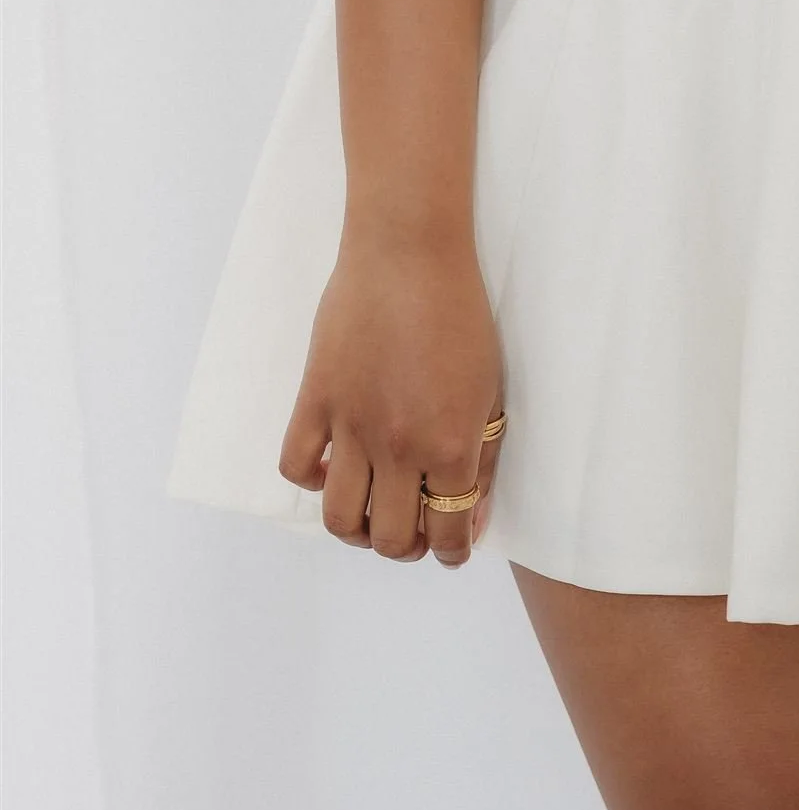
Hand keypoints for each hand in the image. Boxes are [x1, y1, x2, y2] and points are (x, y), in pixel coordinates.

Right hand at [278, 230, 504, 567]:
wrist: (408, 255)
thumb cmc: (461, 317)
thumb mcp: (491, 392)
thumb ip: (483, 460)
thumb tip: (472, 517)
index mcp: (451, 448)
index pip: (447, 533)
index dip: (452, 553)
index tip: (451, 550)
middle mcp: (399, 448)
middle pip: (391, 539)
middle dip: (406, 549)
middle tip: (413, 532)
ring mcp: (351, 427)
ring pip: (340, 518)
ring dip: (357, 530)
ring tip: (371, 512)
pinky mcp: (315, 400)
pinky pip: (295, 465)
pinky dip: (311, 480)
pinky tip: (332, 467)